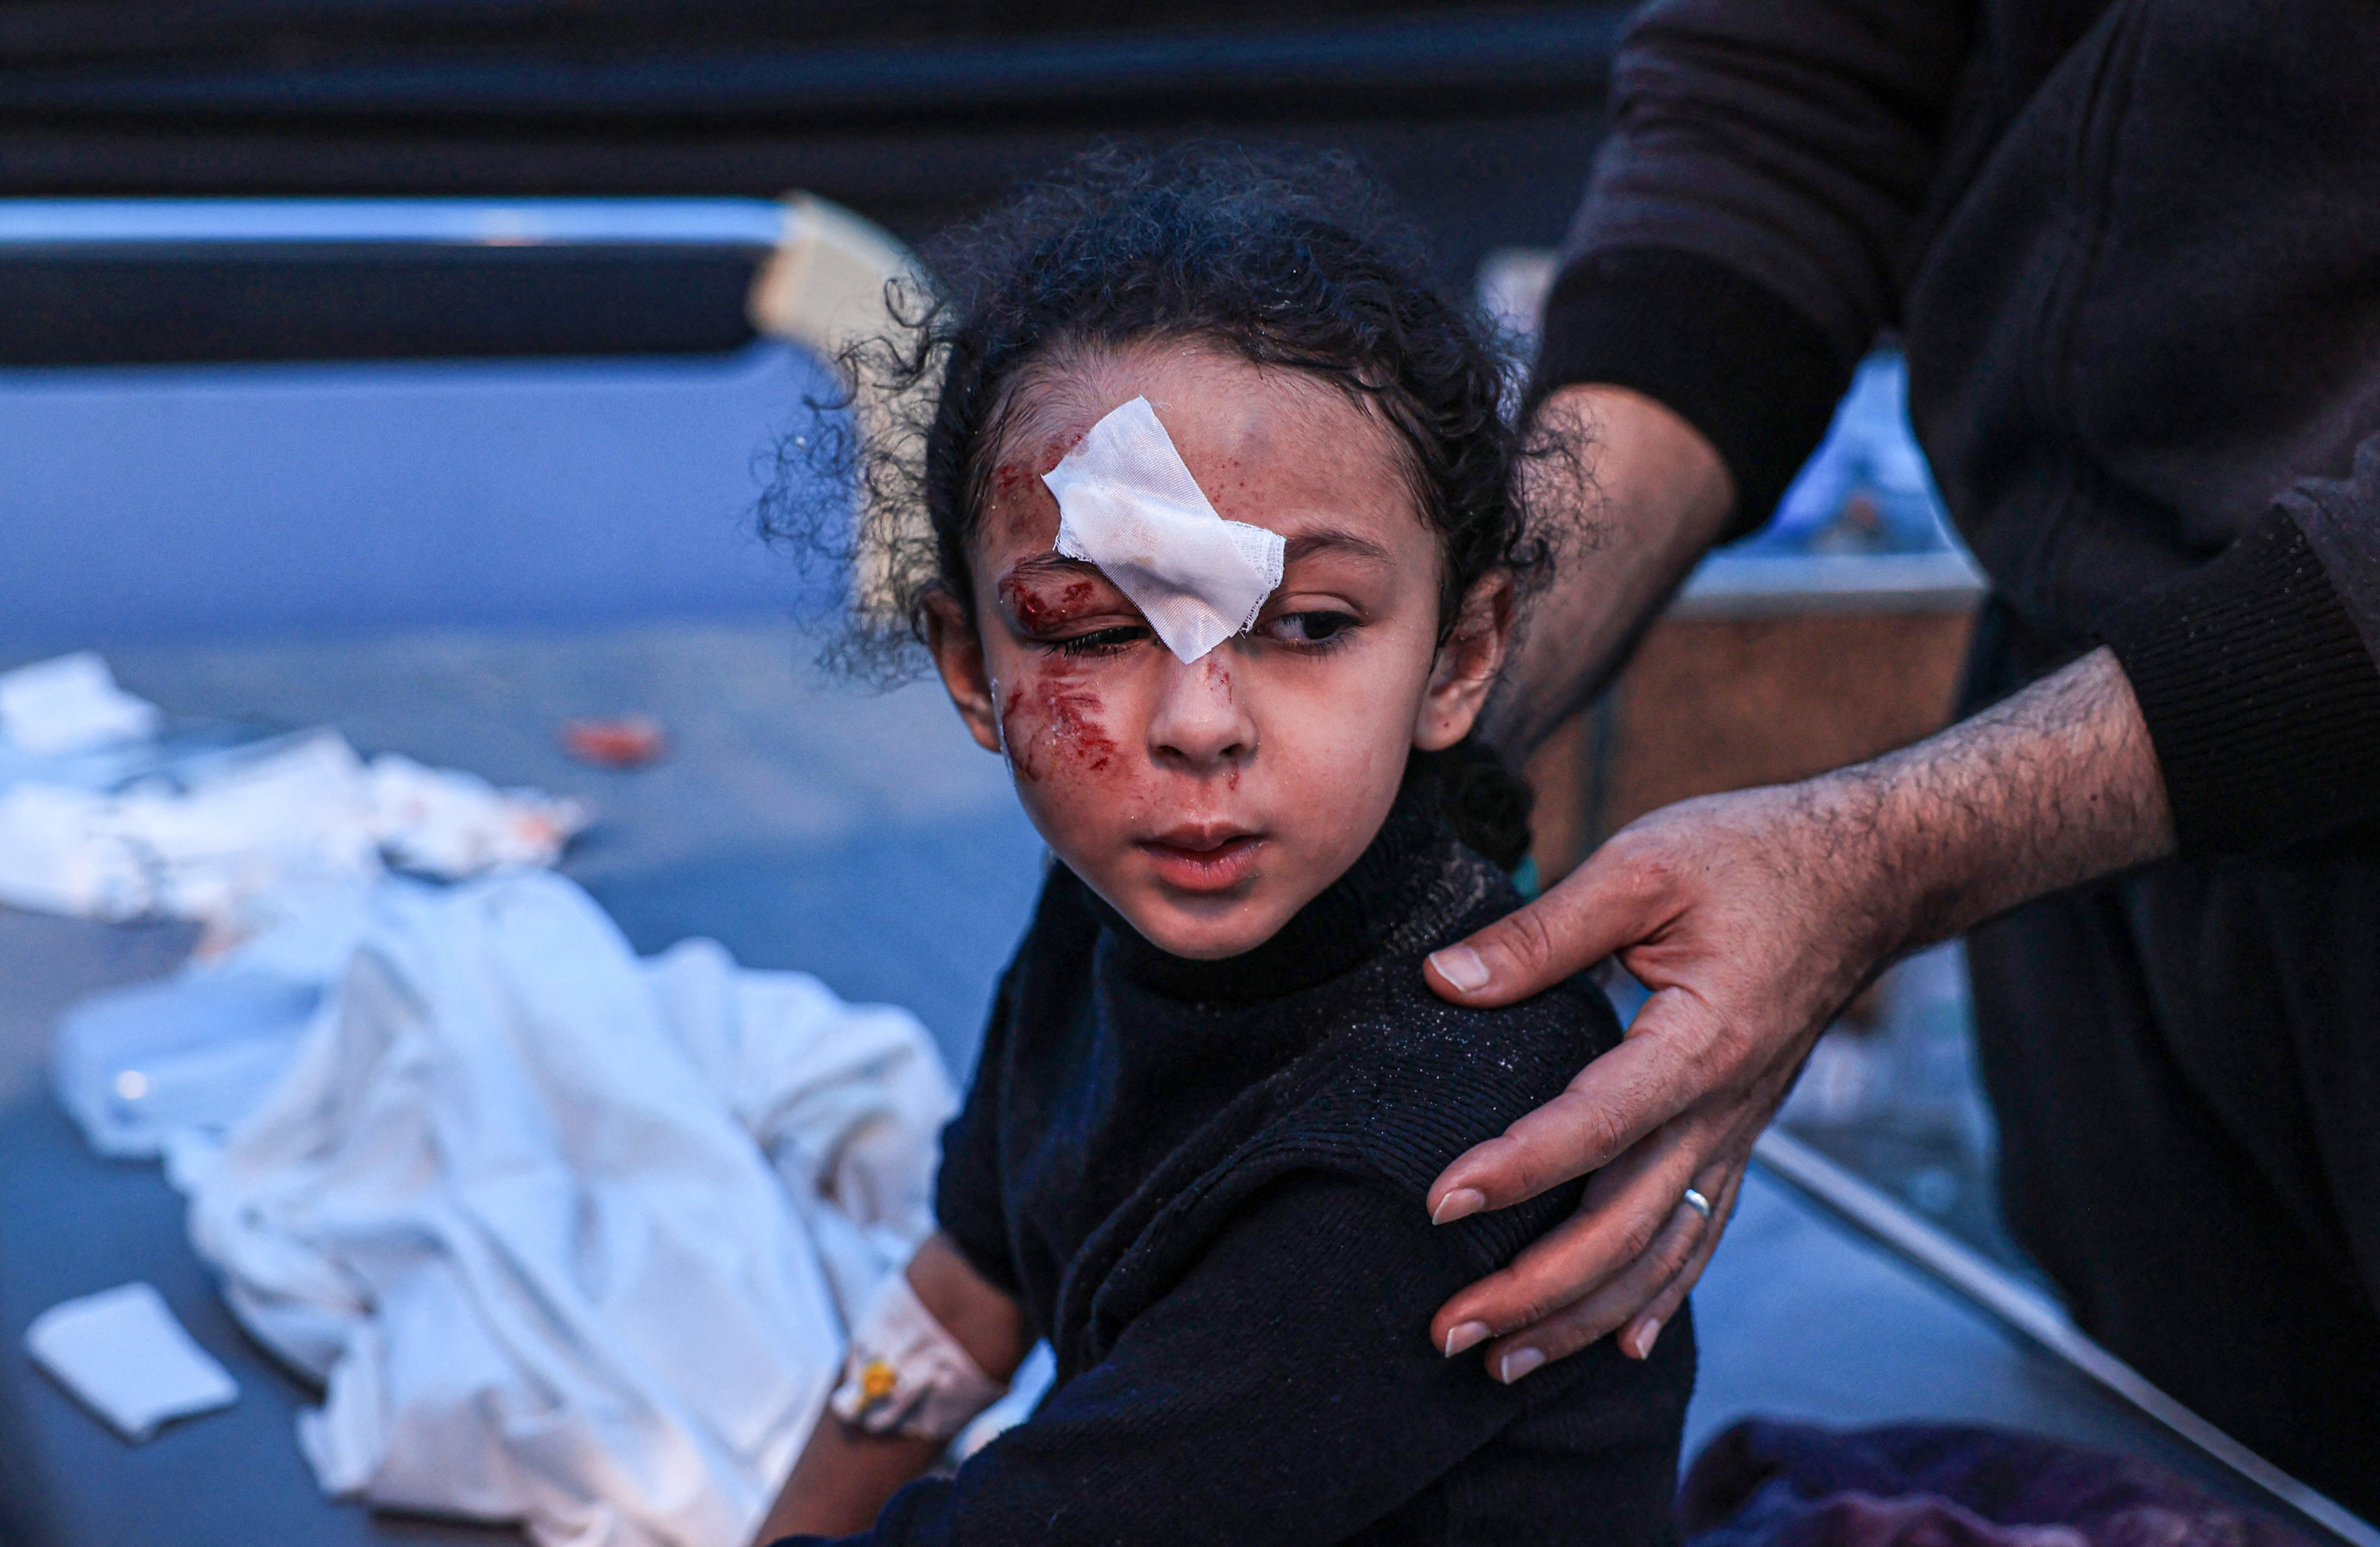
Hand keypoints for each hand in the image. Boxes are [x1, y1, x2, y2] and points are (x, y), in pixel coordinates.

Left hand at [1421, 648, 2172, 1380]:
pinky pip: (1701, 1232)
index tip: (1438, 1203)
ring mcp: (1736, 1129)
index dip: (1516, 1169)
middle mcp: (1722, 1108)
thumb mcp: (1645, 866)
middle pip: (1625, 1228)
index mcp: (1697, 1044)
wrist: (1871, 871)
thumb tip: (1444, 978)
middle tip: (1448, 1332)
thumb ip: (1544, 931)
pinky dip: (1660, 1295)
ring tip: (1501, 1364)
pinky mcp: (1739, 1130)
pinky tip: (1621, 1342)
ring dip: (1581, 1316)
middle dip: (1535, 1292)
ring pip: (1660, 1252)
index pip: (1594, 1126)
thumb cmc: (1756, 854)